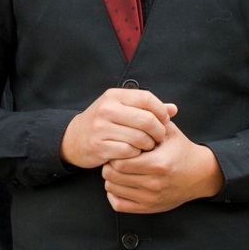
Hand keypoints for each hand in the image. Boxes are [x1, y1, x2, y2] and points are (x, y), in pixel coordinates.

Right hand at [60, 89, 176, 168]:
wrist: (75, 138)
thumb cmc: (104, 122)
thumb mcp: (122, 109)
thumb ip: (148, 108)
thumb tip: (173, 109)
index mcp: (115, 95)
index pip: (147, 98)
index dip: (161, 111)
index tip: (164, 121)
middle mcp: (107, 109)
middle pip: (146, 120)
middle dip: (158, 131)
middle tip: (159, 138)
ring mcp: (101, 127)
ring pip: (139, 137)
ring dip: (148, 145)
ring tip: (147, 146)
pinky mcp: (99, 145)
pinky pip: (128, 151)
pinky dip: (136, 154)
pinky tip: (135, 153)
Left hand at [102, 120, 223, 212]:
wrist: (200, 175)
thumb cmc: (182, 150)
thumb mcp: (170, 132)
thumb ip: (152, 120)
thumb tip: (132, 107)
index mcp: (158, 164)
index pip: (120, 162)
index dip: (115, 152)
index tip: (118, 145)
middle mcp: (154, 184)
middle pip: (113, 176)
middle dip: (110, 164)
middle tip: (115, 156)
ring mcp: (150, 199)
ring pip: (112, 189)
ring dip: (111, 178)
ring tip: (118, 168)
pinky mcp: (149, 208)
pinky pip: (119, 205)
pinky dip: (114, 194)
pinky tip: (121, 183)